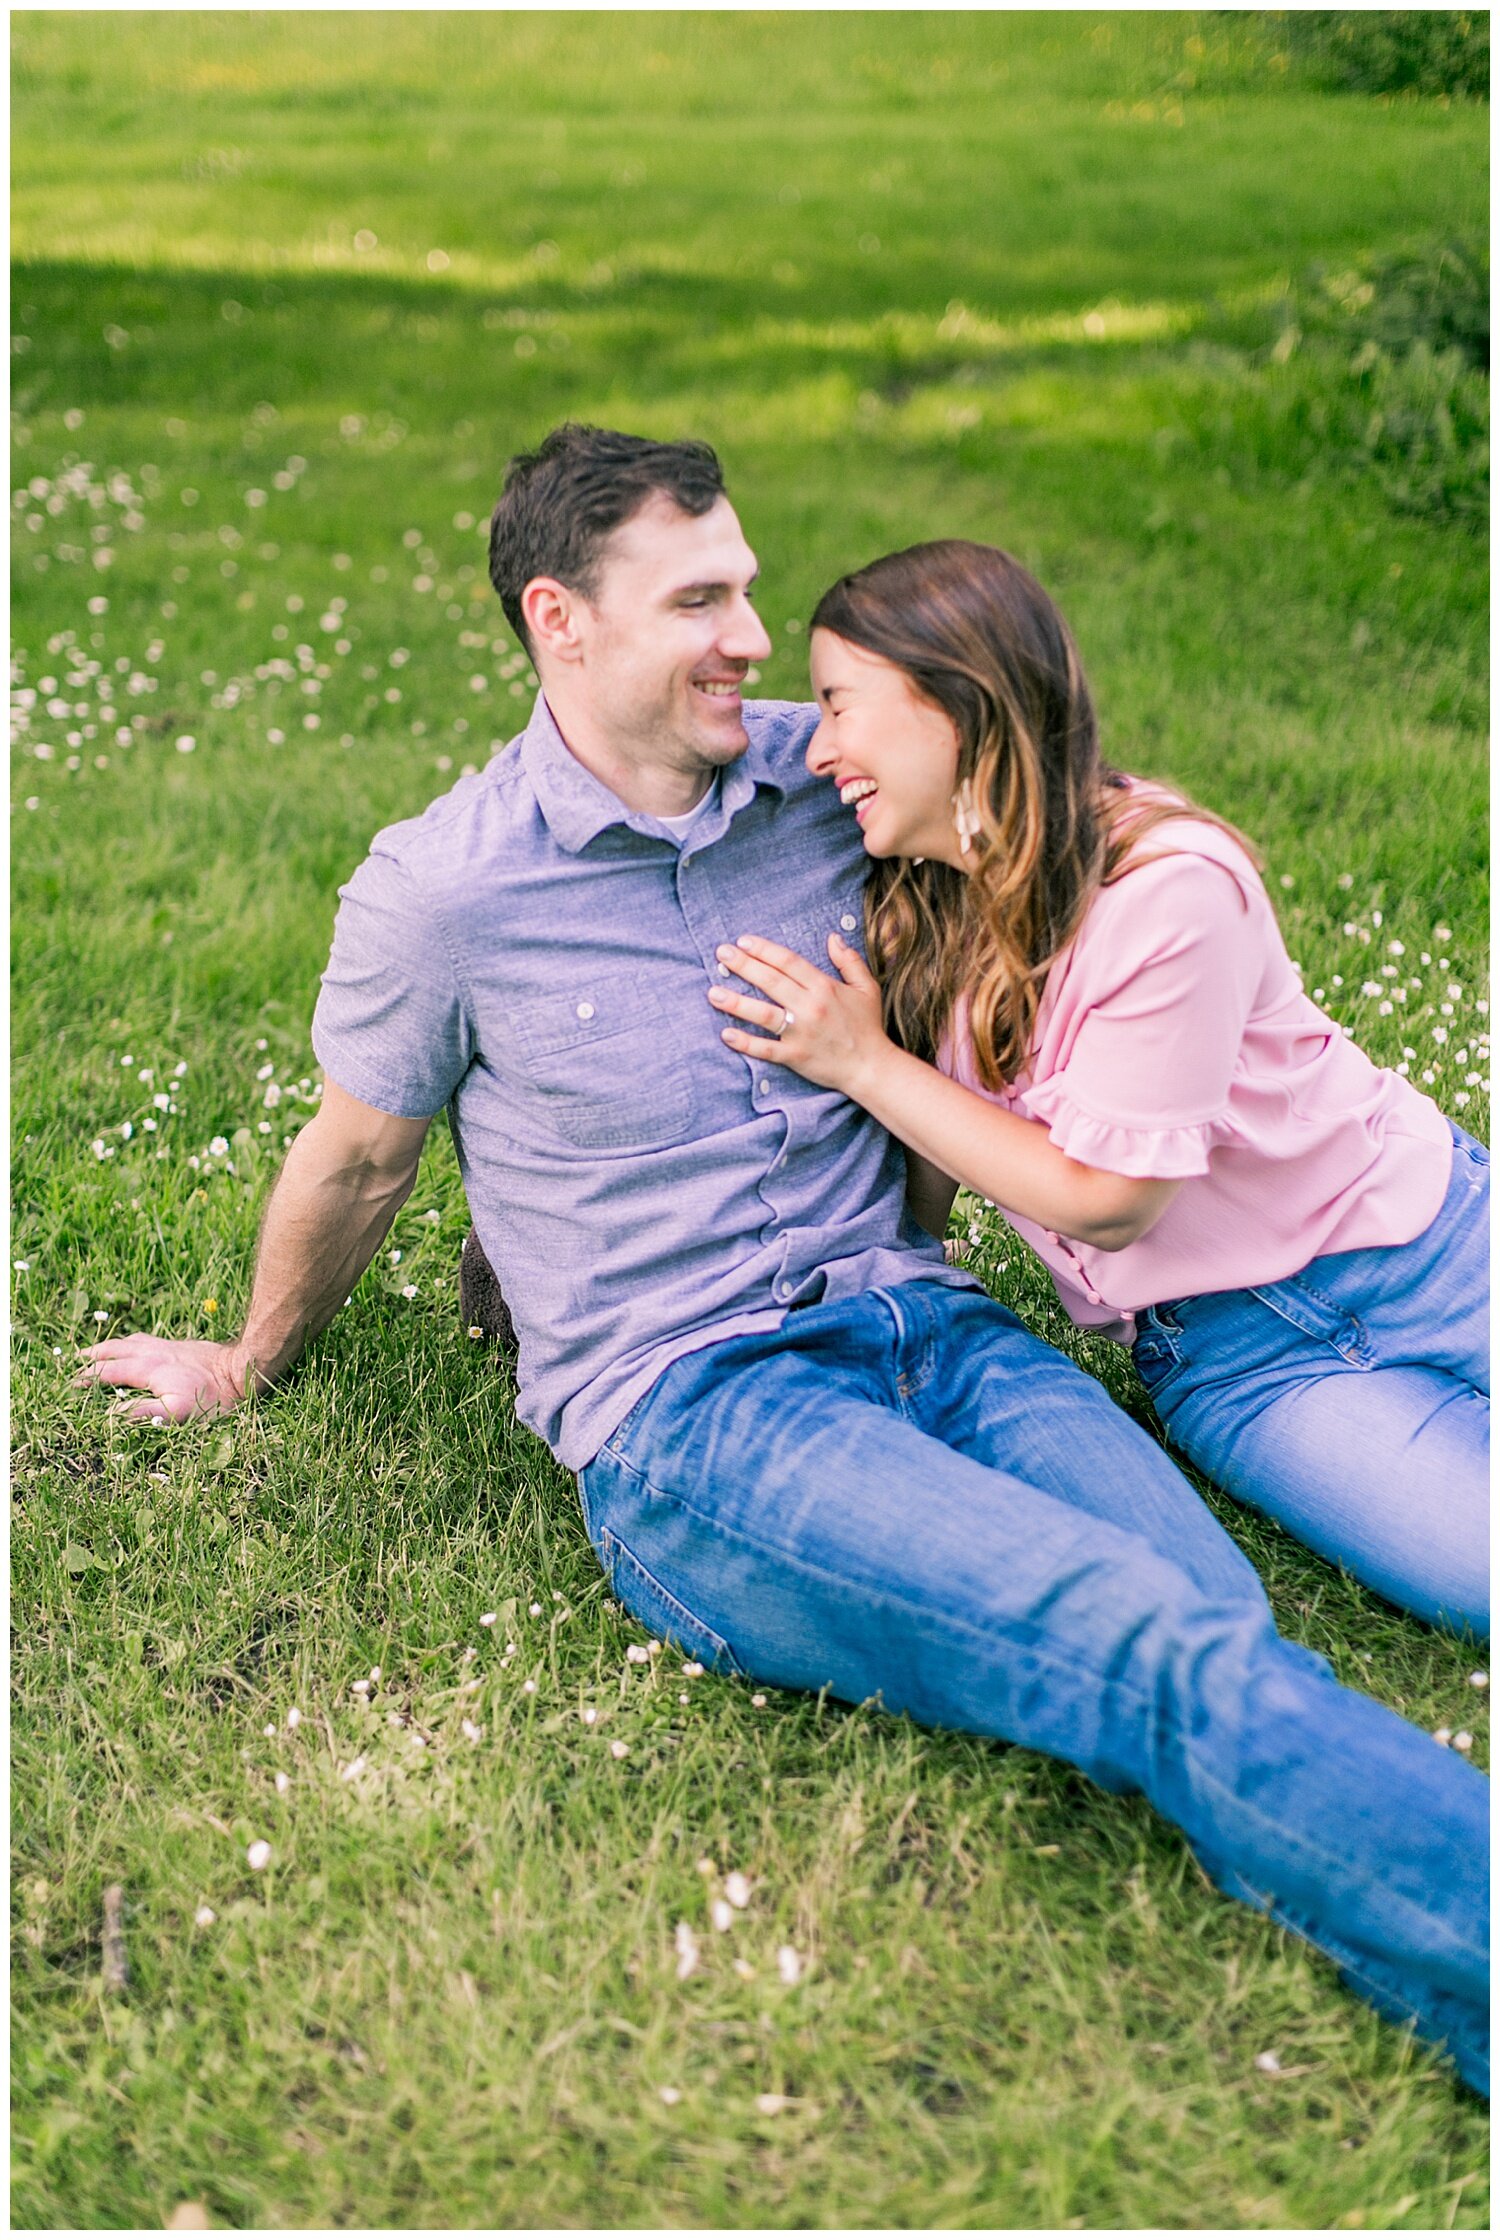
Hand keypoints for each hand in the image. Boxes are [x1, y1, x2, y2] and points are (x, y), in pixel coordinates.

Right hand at [75, 1334, 256, 1422]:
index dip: (86, 1379)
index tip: (68, 1385)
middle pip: (112, 1352)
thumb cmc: (214, 1397)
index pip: (107, 1372)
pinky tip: (130, 1346)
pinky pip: (143, 1339)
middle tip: (71, 1363)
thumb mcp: (178, 1412)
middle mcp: (152, 1353)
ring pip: (127, 1342)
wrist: (243, 1370)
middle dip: (90, 1358)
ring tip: (92, 1352)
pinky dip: (127, 1342)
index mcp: (148, 1368)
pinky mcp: (178, 1345)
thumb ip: (143, 1412)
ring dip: (106, 1347)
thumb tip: (113, 1412)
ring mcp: (165, 1346)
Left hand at [708, 932, 891, 1094]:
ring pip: (763, 1014)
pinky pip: (766, 1049)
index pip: (788, 962)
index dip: (764, 950)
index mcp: (824, 988)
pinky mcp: (795, 1056)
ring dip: (736, 1002)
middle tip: (721, 954)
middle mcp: (810, 1007)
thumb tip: (832, 937)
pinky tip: (726, 1034)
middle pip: (771, 981)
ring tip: (713, 992)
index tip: (743, 942)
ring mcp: (800, 1033)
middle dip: (743, 965)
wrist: (871, 1067)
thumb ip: (849, 960)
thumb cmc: (867, 1027)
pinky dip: (746, 1043)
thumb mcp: (866, 988)